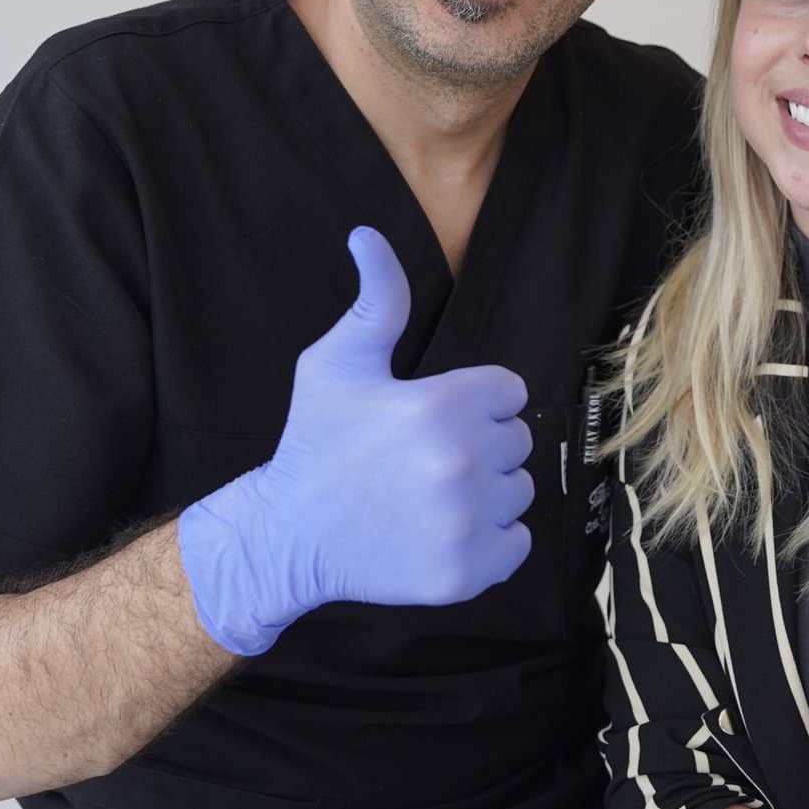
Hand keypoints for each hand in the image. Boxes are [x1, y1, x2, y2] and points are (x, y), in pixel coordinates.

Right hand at [178, 226, 533, 654]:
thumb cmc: (316, 444)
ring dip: (487, 494)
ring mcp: (466, 523)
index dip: (473, 402)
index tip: (431, 417)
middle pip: (517, 442)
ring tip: (430, 496)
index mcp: (440, 406)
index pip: (509, 393)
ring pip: (520, 493)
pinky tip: (442, 531)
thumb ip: (375, 299)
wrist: (288, 536)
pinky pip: (517, 544)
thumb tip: (368, 234)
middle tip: (425, 460)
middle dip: (481, 446)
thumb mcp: (335, 363)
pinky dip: (491, 542)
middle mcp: (461, 464)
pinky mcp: (467, 573)